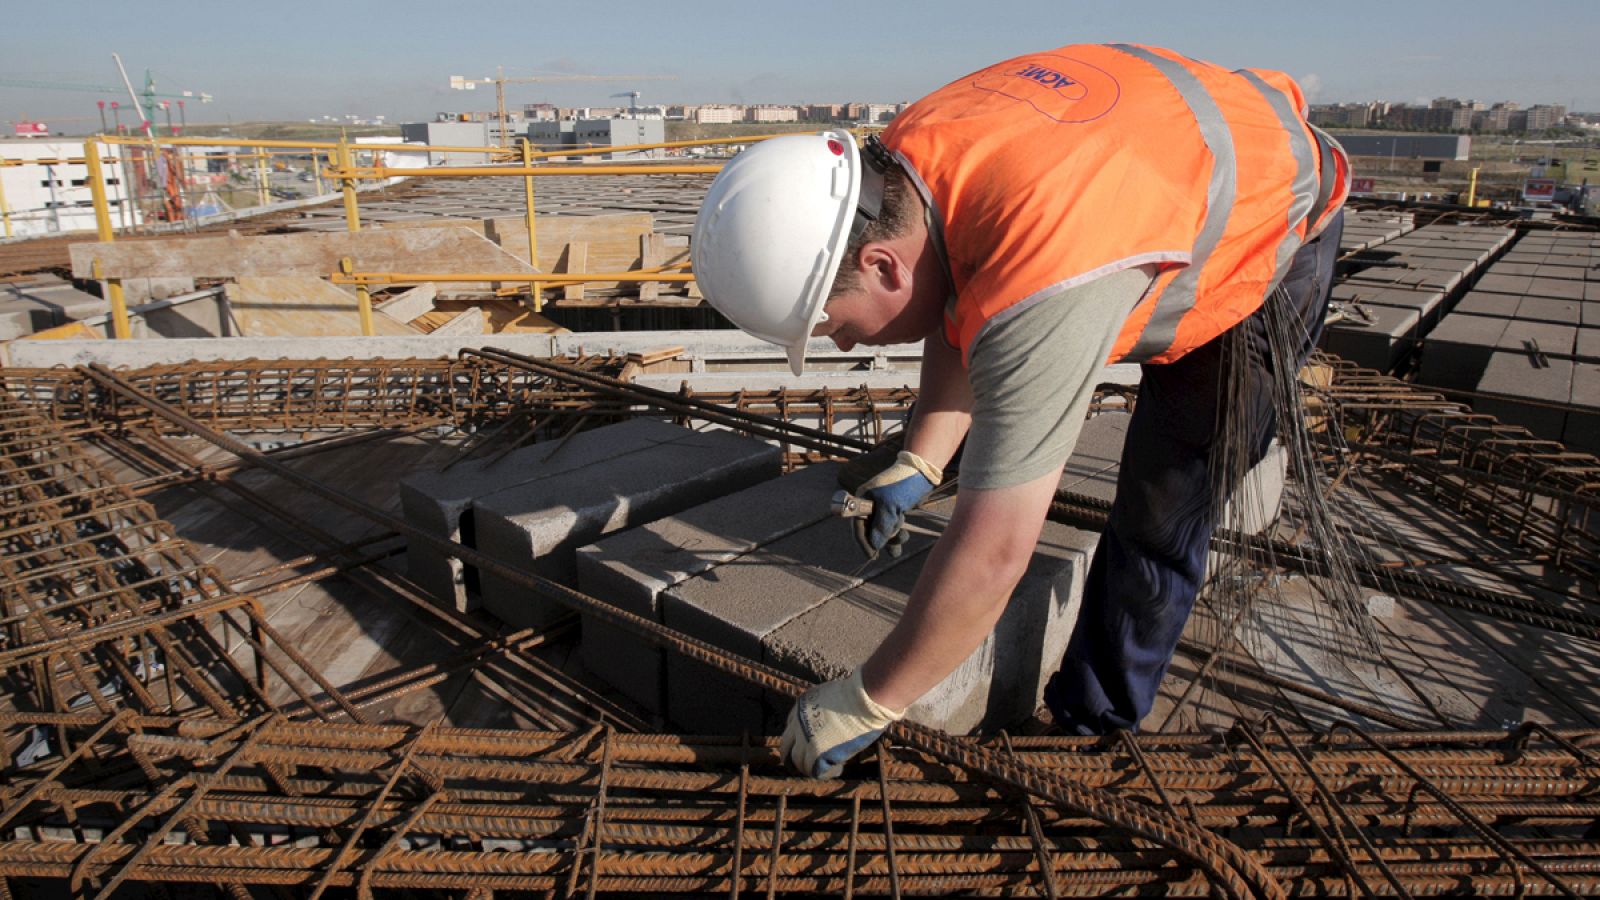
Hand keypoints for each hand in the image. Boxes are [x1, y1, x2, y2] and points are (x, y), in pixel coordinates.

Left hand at [780, 670, 905, 777]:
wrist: (864, 700)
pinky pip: (815, 771)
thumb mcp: (829, 696)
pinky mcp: (816, 753)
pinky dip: (827, 773)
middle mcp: (797, 724)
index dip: (800, 739)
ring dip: (811, 767)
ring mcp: (805, 739)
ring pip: (799, 762)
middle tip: (808, 764)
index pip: (791, 729)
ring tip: (828, 768)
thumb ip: (823, 709)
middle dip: (795, 758)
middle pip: (787, 748)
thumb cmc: (857, 695)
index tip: (810, 744)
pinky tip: (839, 768)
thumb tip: (831, 720)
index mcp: (800, 707)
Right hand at [855, 450, 940, 554]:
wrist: (922, 470)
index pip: (858, 525)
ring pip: (883, 529)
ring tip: (903, 537)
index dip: (863, 542)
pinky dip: (898, 533)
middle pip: (870, 529)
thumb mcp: (890, 506)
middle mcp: (870, 504)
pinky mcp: (895, 509)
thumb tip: (875, 545)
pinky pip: (892, 526)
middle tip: (892, 548)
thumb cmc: (902, 484)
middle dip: (881, 539)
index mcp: (863, 499)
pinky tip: (904, 535)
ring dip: (892, 537)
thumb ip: (881, 527)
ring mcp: (883, 507)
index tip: (872, 556)